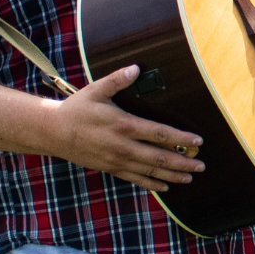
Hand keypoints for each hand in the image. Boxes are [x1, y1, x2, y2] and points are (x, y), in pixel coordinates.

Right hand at [46, 65, 207, 191]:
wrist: (53, 132)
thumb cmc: (77, 109)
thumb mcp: (96, 90)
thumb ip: (117, 79)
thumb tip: (136, 67)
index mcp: (124, 125)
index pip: (159, 134)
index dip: (181, 139)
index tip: (198, 141)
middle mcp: (123, 146)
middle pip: (159, 157)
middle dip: (183, 162)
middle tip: (202, 165)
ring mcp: (117, 160)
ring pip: (150, 171)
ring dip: (172, 174)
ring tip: (190, 177)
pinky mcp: (110, 168)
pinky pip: (135, 179)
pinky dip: (151, 183)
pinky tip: (165, 186)